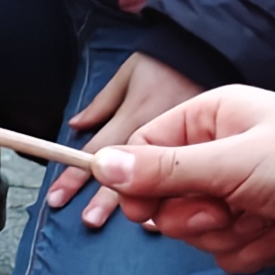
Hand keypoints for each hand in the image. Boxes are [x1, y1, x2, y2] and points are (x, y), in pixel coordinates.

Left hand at [42, 49, 204, 226]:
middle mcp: (158, 139)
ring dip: (158, 206)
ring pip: (170, 186)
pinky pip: (205, 185)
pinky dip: (197, 201)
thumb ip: (105, 103)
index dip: (75, 178)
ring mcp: (192, 148)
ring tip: (145, 225)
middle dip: (110, 201)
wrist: (218, 48)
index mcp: (136, 120)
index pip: (99, 153)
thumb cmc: (170, 61)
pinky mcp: (218, 155)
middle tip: (89, 220)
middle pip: (131, 178)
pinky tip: (192, 218)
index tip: (55, 198)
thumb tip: (77, 124)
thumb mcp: (132, 73)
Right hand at [97, 89, 274, 274]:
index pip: (143, 152)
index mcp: (212, 120)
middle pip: (163, 200)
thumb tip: (101, 164)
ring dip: (226, 235)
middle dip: (189, 216)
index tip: (143, 207)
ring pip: (193, 234)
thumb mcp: (234, 159)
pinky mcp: (261, 231)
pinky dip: (251, 251)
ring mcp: (241, 196)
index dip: (136, 183)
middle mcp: (222, 156)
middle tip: (221, 210)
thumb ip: (165, 169)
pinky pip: (225, 255)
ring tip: (266, 217)